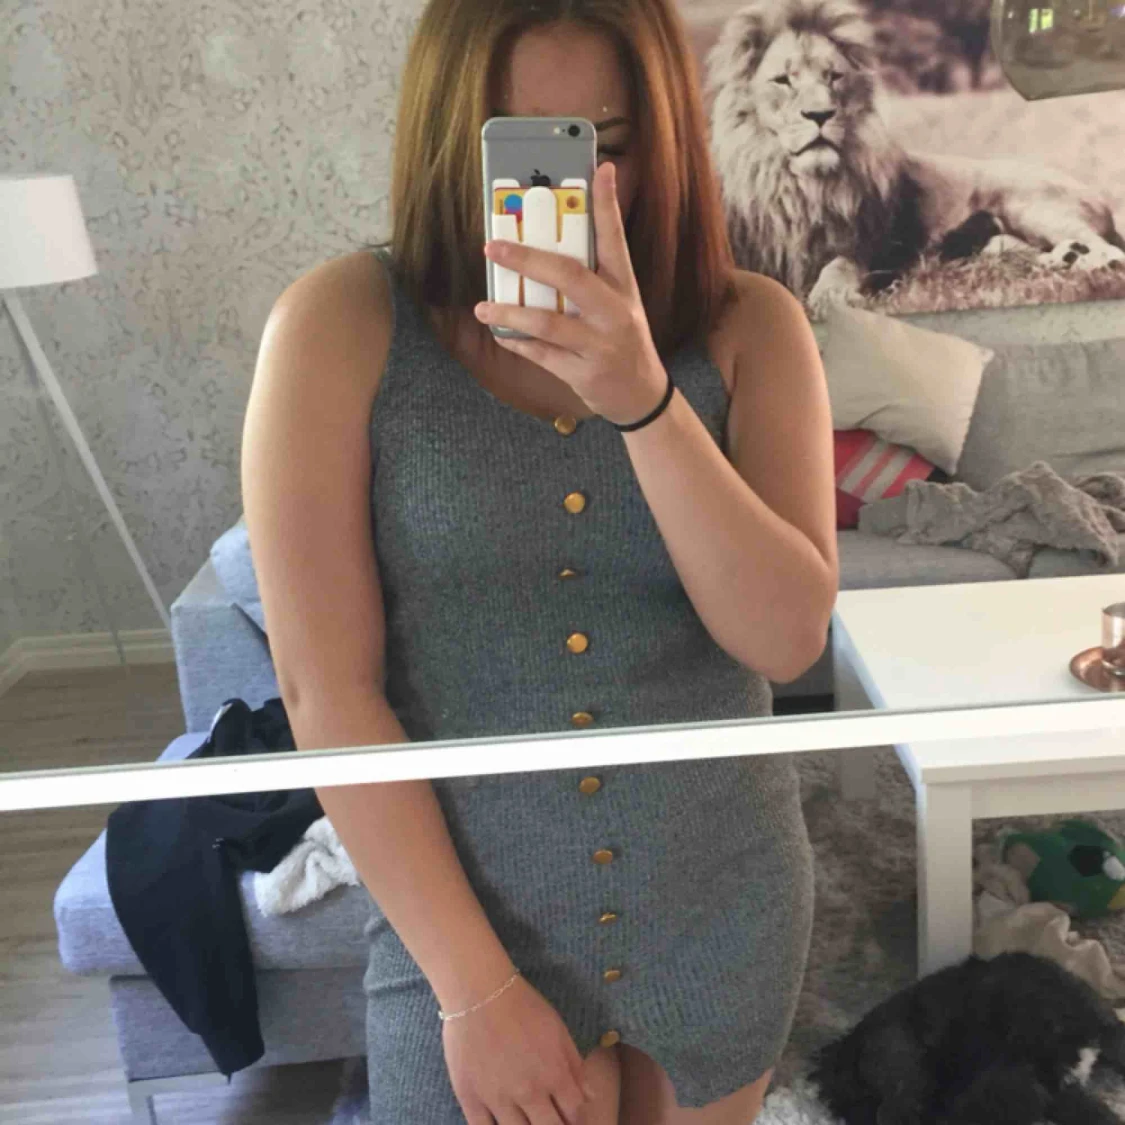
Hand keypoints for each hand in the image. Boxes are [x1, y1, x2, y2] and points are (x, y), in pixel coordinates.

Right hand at [443, 974, 593, 1124]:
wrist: (479, 993)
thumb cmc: (523, 1006)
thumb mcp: (558, 1029)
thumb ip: (575, 1065)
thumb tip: (590, 1096)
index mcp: (554, 1075)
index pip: (575, 1113)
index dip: (576, 1118)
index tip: (570, 1115)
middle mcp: (530, 1093)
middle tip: (550, 1119)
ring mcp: (499, 1100)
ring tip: (527, 1121)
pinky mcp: (471, 1099)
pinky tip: (501, 1124)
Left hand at [475, 160, 668, 427]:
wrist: (640, 395)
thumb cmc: (621, 339)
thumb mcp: (619, 303)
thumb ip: (592, 275)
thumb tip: (549, 243)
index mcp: (623, 288)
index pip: (616, 240)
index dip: (608, 205)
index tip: (601, 170)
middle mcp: (614, 313)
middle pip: (571, 277)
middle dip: (528, 259)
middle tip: (493, 247)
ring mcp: (599, 345)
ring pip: (549, 323)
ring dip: (510, 314)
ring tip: (483, 308)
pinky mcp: (583, 373)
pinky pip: (542, 356)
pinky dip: (518, 343)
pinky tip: (501, 334)